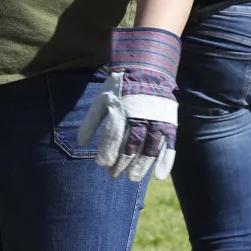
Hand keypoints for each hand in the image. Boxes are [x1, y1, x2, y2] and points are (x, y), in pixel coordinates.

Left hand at [76, 27, 180, 183]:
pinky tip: (160, 176)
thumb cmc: (119, 88)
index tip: (102, 164)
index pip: (114, 135)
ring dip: (142, 166)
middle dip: (122, 162)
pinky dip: (166, 162)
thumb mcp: (101, 100)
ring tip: (133, 179)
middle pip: (132, 144)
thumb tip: (80, 143)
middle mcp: (140, 115)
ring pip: (150, 147)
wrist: (147, 71)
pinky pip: (169, 146)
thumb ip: (91, 122)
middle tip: (114, 175)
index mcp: (121, 109)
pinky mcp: (169, 123)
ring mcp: (157, 120)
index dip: (108, 151)